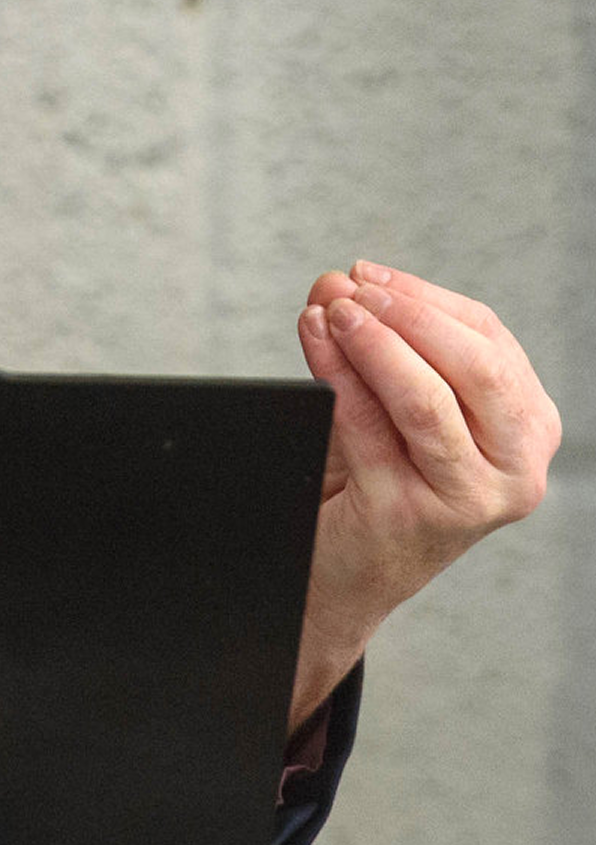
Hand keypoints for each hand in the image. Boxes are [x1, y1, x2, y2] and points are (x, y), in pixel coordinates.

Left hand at [289, 261, 559, 730]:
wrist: (342, 572)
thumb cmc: (377, 474)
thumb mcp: (391, 399)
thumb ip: (371, 338)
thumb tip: (336, 281)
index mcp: (530, 429)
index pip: (490, 341)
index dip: (425, 298)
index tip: (366, 272)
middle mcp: (516, 470)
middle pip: (478, 369)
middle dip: (409, 316)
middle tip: (349, 288)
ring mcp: (468, 500)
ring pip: (427, 400)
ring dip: (373, 343)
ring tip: (330, 310)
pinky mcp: (409, 518)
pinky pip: (370, 430)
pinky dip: (337, 375)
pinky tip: (314, 341)